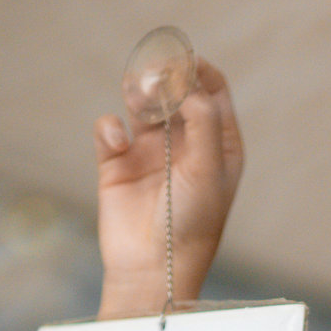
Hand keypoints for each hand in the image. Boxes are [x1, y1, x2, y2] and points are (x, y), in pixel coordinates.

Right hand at [94, 59, 242, 317]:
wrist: (152, 268)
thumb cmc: (191, 223)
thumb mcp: (209, 170)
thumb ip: (204, 120)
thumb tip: (187, 85)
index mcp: (219, 143)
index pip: (212, 88)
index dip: (197, 69)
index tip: (181, 62)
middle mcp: (187, 143)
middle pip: (175, 88)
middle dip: (164, 76)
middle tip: (154, 80)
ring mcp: (152, 151)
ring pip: (142, 100)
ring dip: (138, 90)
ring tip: (140, 100)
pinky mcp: (118, 163)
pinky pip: (110, 127)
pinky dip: (110, 127)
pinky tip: (117, 143)